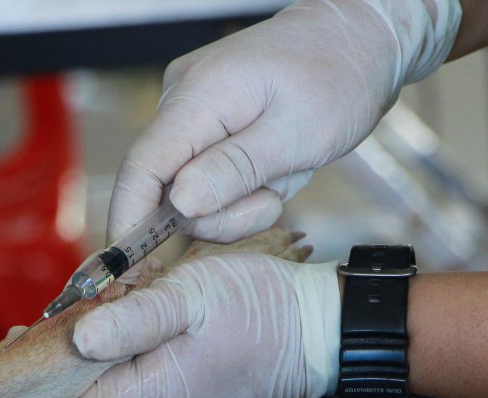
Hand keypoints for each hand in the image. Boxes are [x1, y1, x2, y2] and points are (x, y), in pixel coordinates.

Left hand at [42, 254, 339, 397]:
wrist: (323, 332)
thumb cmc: (263, 310)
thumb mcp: (192, 296)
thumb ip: (133, 319)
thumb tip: (74, 339)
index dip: (38, 377)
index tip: (30, 332)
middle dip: (74, 352)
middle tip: (80, 301)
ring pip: (115, 388)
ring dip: (108, 347)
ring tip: (124, 301)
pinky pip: (145, 383)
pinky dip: (136, 353)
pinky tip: (150, 316)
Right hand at [108, 0, 460, 243]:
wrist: (360, 40)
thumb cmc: (339, 78)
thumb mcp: (299, 135)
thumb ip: (236, 170)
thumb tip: (181, 204)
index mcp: (200, 96)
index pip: (142, 167)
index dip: (129, 221)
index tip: (128, 268)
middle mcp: (183, 100)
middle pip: (169, 188)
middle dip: (220, 213)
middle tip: (274, 198)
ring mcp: (193, 111)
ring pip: (193, 190)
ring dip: (239, 200)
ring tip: (283, 172)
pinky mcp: (207, 123)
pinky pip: (209, 176)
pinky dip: (243, 186)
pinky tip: (274, 166)